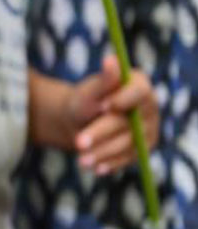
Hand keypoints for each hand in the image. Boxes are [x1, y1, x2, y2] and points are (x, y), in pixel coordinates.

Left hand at [69, 55, 160, 174]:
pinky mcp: (141, 149)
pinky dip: (111, 164)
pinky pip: (128, 158)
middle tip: (79, 143)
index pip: (140, 92)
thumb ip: (102, 80)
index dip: (123, 99)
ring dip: (103, 153)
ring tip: (81, 160)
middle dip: (102, 133)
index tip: (103, 105)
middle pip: (130, 122)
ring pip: (128, 144)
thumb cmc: (84, 102)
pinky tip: (96, 169)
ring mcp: (148, 130)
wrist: (79, 123)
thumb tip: (111, 60)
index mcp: (140, 86)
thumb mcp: (88, 91)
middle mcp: (149, 109)